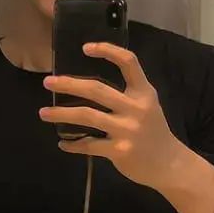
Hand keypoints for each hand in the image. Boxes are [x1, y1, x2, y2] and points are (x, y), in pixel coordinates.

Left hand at [40, 42, 184, 188]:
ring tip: (43, 113)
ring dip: (61, 113)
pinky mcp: (120, 151)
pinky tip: (63, 143)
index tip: (85, 48)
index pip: (128, 62)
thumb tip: (88, 85)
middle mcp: (136, 108)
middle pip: (97, 89)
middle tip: (48, 82)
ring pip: (87, 116)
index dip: (107, 51)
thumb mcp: (148, 105)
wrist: (170, 165)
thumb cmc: (154, 132)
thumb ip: (127, 94)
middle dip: (69, 84)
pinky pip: (89, 145)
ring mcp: (128, 130)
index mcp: (144, 92)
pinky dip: (73, 144)